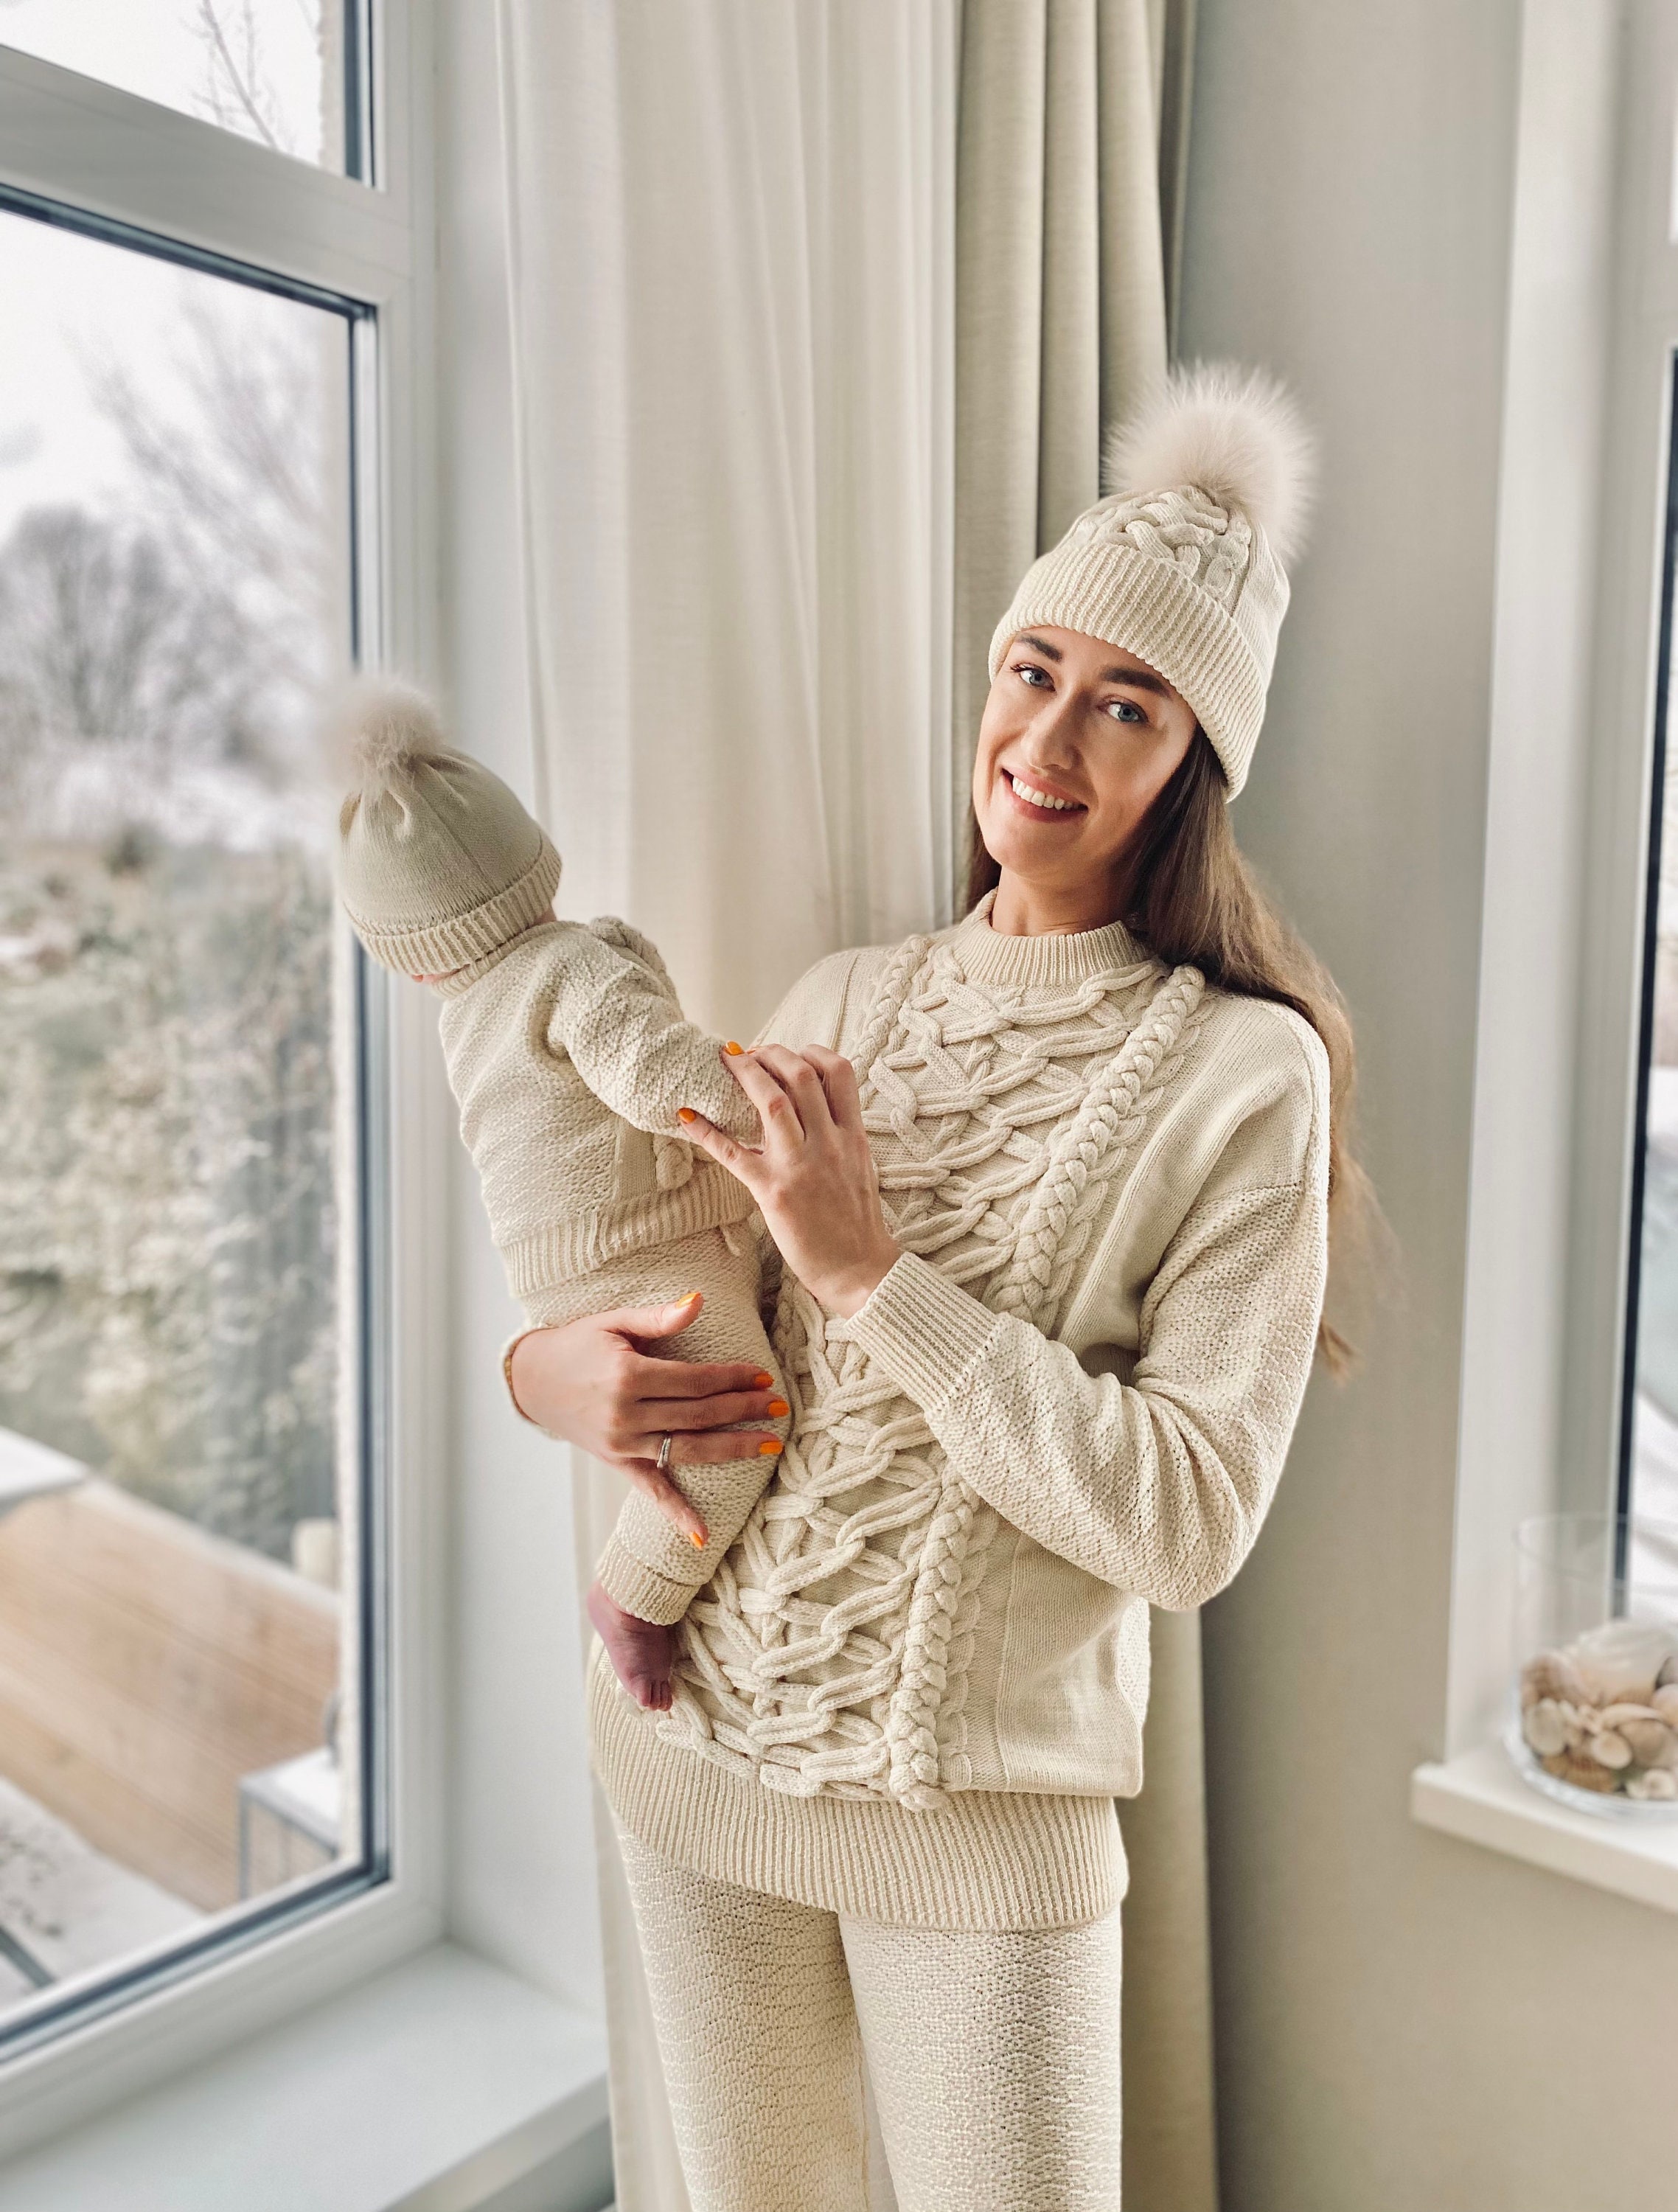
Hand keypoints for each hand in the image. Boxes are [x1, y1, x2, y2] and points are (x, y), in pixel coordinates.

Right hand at [508, 1294, 784, 1543]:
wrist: (531, 1379)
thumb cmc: (577, 1344)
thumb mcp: (613, 1321)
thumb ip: (659, 1317)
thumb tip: (700, 1300)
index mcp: (628, 1376)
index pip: (694, 1381)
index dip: (731, 1379)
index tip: (762, 1377)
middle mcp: (626, 1415)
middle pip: (698, 1415)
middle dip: (742, 1410)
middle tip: (779, 1406)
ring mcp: (621, 1444)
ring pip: (686, 1450)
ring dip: (730, 1449)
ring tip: (769, 1445)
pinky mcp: (616, 1463)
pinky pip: (650, 1491)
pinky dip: (675, 1514)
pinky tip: (702, 1534)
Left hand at [679, 1044, 900, 1317]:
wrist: (859, 1269)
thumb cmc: (857, 1222)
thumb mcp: (860, 1165)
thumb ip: (841, 1133)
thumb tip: (819, 1107)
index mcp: (853, 1135)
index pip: (839, 1071)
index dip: (810, 1051)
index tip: (789, 1054)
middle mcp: (829, 1143)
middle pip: (800, 1075)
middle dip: (770, 1054)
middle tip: (748, 1053)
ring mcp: (802, 1166)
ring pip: (772, 1102)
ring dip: (744, 1075)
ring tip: (725, 1064)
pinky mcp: (774, 1192)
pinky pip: (734, 1154)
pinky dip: (707, 1131)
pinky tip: (687, 1116)